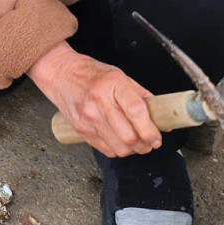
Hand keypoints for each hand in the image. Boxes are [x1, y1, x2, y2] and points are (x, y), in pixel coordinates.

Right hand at [28, 42, 161, 156]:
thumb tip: (163, 116)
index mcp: (113, 85)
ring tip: (138, 144)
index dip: (151, 129)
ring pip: (119, 147)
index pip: (137, 112)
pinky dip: (118, 150)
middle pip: (129, 136)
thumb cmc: (91, 74)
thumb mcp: (120, 76)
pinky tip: (121, 142)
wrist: (60, 74)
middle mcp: (99, 102)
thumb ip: (141, 96)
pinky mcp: (82, 130)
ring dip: (133, 150)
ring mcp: (89, 118)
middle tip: (150, 142)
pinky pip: (106, 150)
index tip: (157, 136)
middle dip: (145, 144)